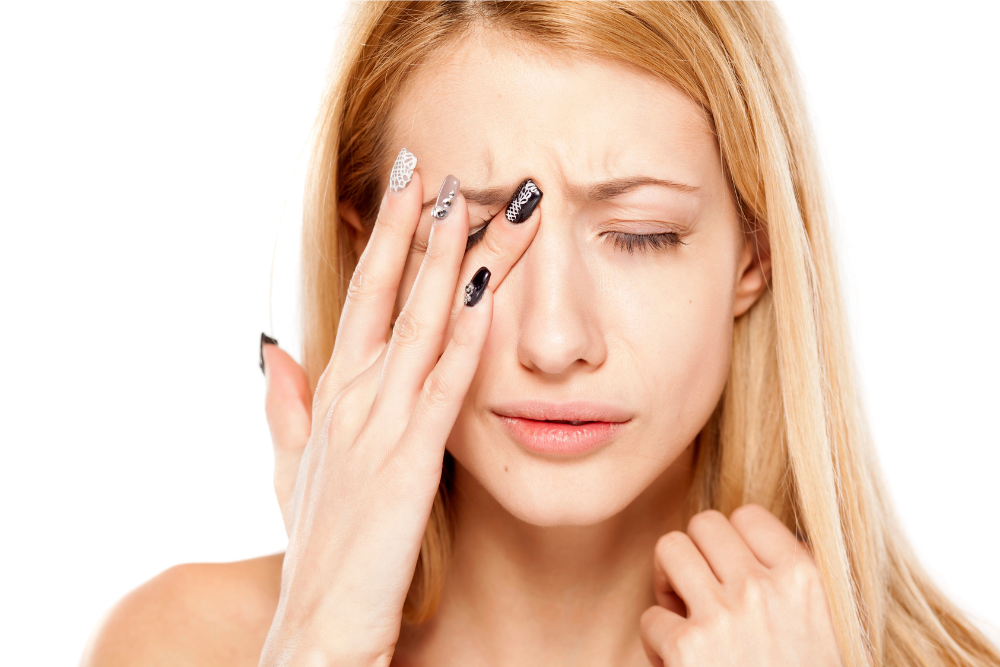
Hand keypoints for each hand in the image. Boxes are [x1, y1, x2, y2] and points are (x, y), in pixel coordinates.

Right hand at [259, 166, 538, 666]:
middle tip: (437, 166)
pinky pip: (444, 386)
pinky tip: (489, 295)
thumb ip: (283, 403)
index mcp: (333, 393)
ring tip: (476, 202)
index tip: (406, 188)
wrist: (316, 623)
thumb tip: (272, 347)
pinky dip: (466, 338)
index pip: (362, 295)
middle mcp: (353, 396)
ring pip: (423, 324)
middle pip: (390, 293)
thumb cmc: (318, 545)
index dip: (385, 239)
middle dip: (414, 227)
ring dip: (451, 261)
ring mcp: (380, 424)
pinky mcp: (410, 461)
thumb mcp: (289, 466)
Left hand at [640, 505, 842, 666]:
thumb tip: (747, 540)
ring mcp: (724, 616)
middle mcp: (766, 589)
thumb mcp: (829, 628)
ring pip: (669, 550)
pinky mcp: (687, 648)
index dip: (732, 544)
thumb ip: (795, 582)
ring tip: (689, 622)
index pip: (747, 516)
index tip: (734, 576)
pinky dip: (659, 645)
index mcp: (808, 579)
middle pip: (703, 525)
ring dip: (671, 585)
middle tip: (703, 596)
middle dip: (696, 557)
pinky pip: (651, 617)